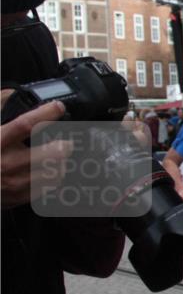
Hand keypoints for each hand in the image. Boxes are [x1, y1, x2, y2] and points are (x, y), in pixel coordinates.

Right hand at [1, 90, 72, 208]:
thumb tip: (13, 96)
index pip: (25, 124)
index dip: (45, 113)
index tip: (57, 107)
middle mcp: (6, 163)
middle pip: (51, 153)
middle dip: (63, 144)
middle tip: (64, 140)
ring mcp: (13, 183)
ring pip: (55, 172)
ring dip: (60, 163)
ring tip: (55, 157)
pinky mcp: (18, 197)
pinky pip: (48, 188)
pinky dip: (52, 178)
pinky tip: (46, 171)